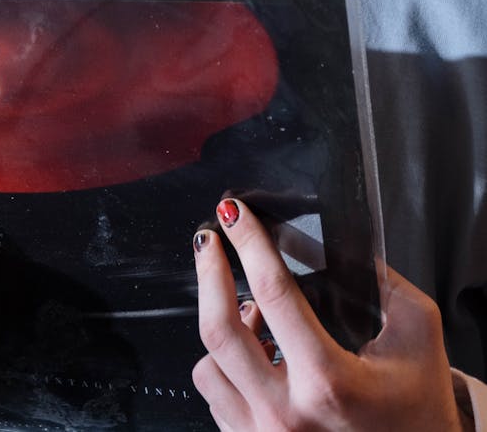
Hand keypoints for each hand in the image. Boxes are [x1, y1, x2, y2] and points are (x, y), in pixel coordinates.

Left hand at [192, 198, 469, 430]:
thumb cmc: (419, 408)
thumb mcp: (417, 333)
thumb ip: (379, 281)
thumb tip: (330, 242)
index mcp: (329, 381)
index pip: (273, 293)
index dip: (249, 243)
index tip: (234, 214)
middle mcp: (287, 415)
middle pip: (219, 331)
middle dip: (209, 272)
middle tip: (209, 240)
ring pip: (207, 367)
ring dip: (220, 328)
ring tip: (249, 311)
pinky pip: (216, 399)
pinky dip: (225, 367)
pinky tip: (253, 353)